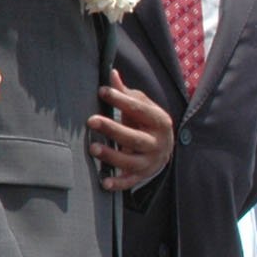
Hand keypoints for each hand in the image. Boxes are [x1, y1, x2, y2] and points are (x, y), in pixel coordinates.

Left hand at [89, 71, 173, 190]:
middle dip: (113, 129)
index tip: (102, 91)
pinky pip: (130, 182)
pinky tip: (104, 182)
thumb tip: (111, 73)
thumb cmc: (147, 123)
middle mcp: (158, 143)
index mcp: (160, 121)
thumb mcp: (143, 107)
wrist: (165, 148)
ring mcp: (151, 161)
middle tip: (91, 120)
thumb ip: (126, 94)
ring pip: (131, 161)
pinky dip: (118, 184)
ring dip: (112, 155)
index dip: (120, 100)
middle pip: (135, 138)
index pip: (139, 109)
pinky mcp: (143, 175)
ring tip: (93, 147)